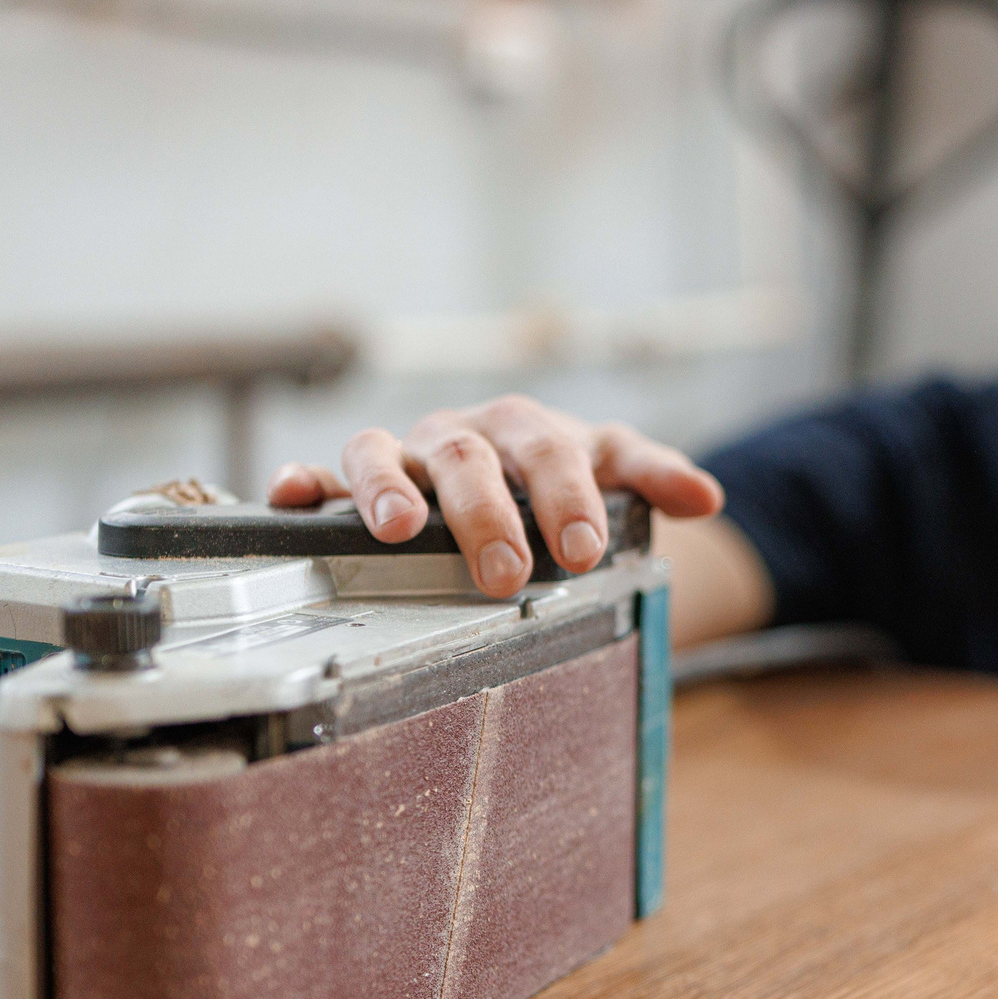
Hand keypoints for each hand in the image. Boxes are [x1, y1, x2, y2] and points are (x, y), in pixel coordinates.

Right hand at [268, 395, 723, 597]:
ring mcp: (407, 456)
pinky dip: (303, 480)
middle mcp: (463, 435)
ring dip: (388, 488)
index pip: (551, 454)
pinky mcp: (358, 480)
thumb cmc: (561, 476)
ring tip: (400, 530)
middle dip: (486, 512)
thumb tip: (710, 497)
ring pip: (385, 451)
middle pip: (468, 457)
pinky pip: (321, 473)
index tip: (584, 548)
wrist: (512, 471)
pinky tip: (288, 497)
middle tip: (505, 568)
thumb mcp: (613, 470)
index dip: (567, 496)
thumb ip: (656, 476)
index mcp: (528, 430)